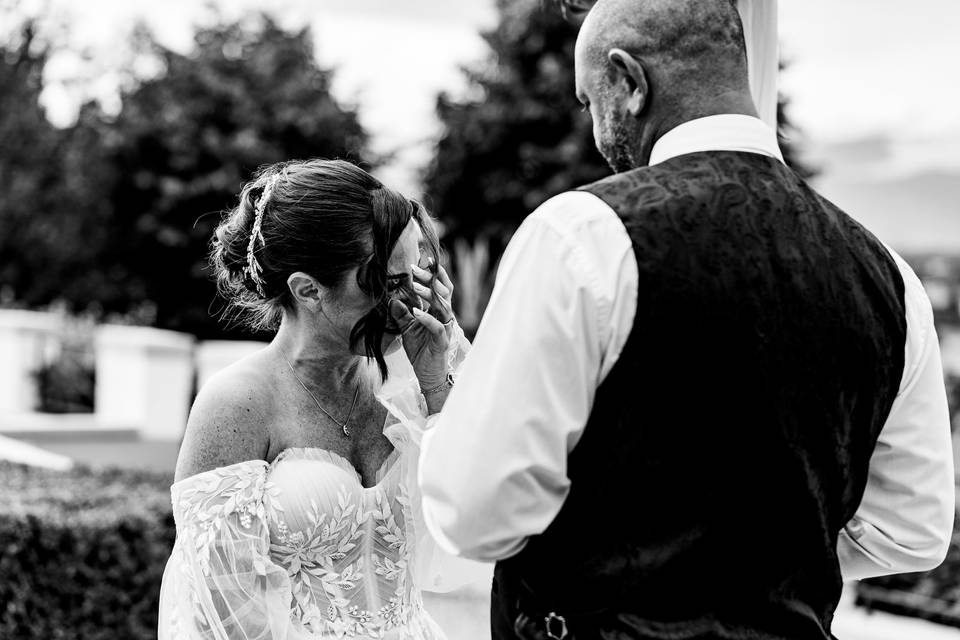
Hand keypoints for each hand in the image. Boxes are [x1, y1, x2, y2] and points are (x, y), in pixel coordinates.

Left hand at [388, 263, 455, 389]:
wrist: (429, 374)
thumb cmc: (421, 351)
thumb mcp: (408, 329)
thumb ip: (402, 314)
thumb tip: (392, 300)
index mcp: (439, 311)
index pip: (440, 288)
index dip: (435, 273)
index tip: (424, 259)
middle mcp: (445, 316)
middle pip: (443, 291)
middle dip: (430, 278)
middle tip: (415, 267)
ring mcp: (445, 328)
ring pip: (442, 306)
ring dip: (428, 295)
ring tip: (415, 286)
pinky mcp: (442, 341)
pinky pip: (436, 326)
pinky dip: (426, 318)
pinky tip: (416, 311)